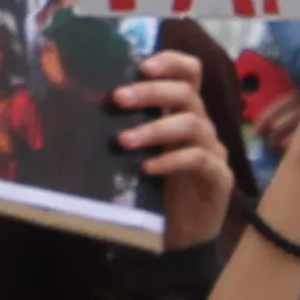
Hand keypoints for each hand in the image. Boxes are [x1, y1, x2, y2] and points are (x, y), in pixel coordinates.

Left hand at [113, 49, 233, 248]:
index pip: (190, 73)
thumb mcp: (137, 155)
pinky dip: (171, 160)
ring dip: (154, 129)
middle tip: (118, 98)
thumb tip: (80, 112)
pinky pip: (198, 159)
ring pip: (192, 124)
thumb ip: (125, 131)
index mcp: (182, 113)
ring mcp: (213, 151)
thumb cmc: (154, 191)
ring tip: (123, 141)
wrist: (180, 237)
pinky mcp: (219, 177)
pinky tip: (147, 168)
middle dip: (152, 92)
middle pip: (187, 93)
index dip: (171, 62)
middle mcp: (201, 126)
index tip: (142, 65)